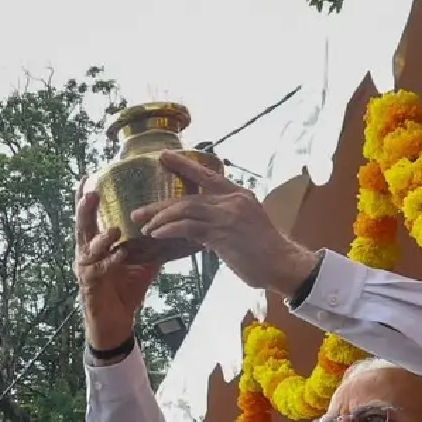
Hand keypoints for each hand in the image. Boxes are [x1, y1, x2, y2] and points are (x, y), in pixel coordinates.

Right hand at [73, 197, 170, 354]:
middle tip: (91, 192)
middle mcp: (86, 255)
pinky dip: (111, 262)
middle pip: (82, 228)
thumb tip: (172, 228)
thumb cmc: (124, 292)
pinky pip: (100, 271)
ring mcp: (86, 271)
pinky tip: (120, 254)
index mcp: (95, 246)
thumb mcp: (141, 264)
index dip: (85, 199)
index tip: (86, 177)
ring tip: (114, 229)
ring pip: (88, 249)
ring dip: (100, 238)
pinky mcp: (91, 287)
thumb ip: (150, 246)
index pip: (90, 218)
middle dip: (85, 210)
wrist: (114, 325)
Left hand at [128, 151, 317, 299]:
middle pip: (188, 197)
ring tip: (145, 227)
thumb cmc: (264, 251)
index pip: (207, 175)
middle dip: (160, 205)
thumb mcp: (243, 226)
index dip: (184, 165)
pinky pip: (189, 227)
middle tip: (138, 212)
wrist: (283, 264)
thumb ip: (220, 221)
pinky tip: (158, 234)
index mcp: (239, 194)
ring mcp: (228, 215)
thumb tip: (195, 228)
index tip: (164, 156)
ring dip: (161, 218)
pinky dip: (170, 229)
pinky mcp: (223, 233)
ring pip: (186, 209)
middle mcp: (233, 200)